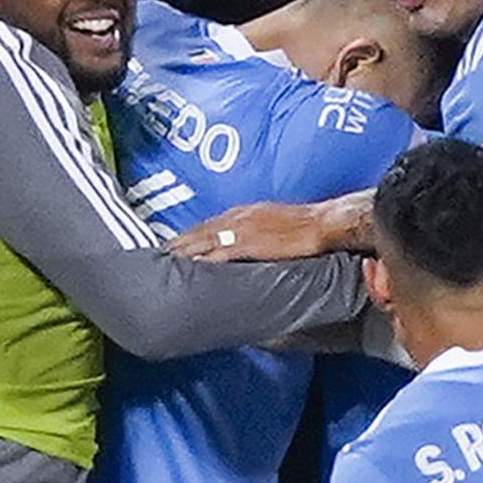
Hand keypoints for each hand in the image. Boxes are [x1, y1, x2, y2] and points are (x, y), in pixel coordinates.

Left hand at [170, 200, 341, 261]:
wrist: (322, 223)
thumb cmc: (304, 224)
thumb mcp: (274, 222)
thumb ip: (255, 230)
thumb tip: (245, 243)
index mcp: (244, 213)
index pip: (209, 224)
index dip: (190, 235)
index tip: (175, 244)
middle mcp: (238, 218)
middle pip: (200, 230)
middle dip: (180, 242)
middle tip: (160, 254)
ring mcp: (243, 230)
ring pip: (204, 240)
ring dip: (185, 250)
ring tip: (167, 262)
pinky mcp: (251, 243)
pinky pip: (221, 252)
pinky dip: (205, 260)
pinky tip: (194, 268)